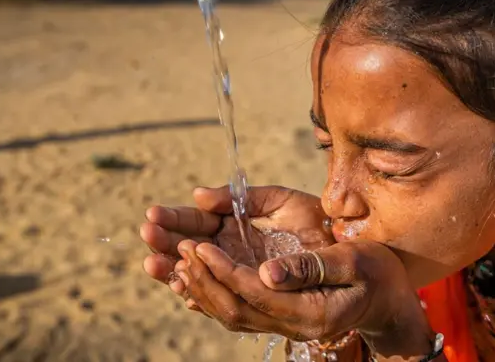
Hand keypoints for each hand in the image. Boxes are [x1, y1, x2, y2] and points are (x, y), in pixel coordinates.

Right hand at [140, 186, 333, 312]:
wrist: (346, 250)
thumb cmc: (315, 221)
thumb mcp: (279, 200)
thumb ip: (240, 197)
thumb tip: (199, 196)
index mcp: (233, 224)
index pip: (197, 221)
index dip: (175, 218)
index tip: (154, 215)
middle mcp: (230, 251)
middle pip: (190, 248)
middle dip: (166, 242)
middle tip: (148, 236)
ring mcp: (238, 273)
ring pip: (198, 275)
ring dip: (174, 269)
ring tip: (154, 263)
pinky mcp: (250, 295)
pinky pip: (220, 298)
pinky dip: (200, 294)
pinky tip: (182, 288)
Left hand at [175, 239, 437, 358]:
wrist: (389, 303)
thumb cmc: (379, 274)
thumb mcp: (355, 262)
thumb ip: (314, 267)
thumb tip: (267, 272)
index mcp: (309, 312)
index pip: (254, 293)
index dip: (223, 270)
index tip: (199, 244)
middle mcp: (291, 325)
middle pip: (234, 308)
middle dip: (202, 278)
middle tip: (179, 247)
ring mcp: (284, 325)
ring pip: (231, 314)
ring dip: (200, 288)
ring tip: (175, 260)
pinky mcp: (279, 317)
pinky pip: (238, 312)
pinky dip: (212, 296)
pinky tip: (193, 279)